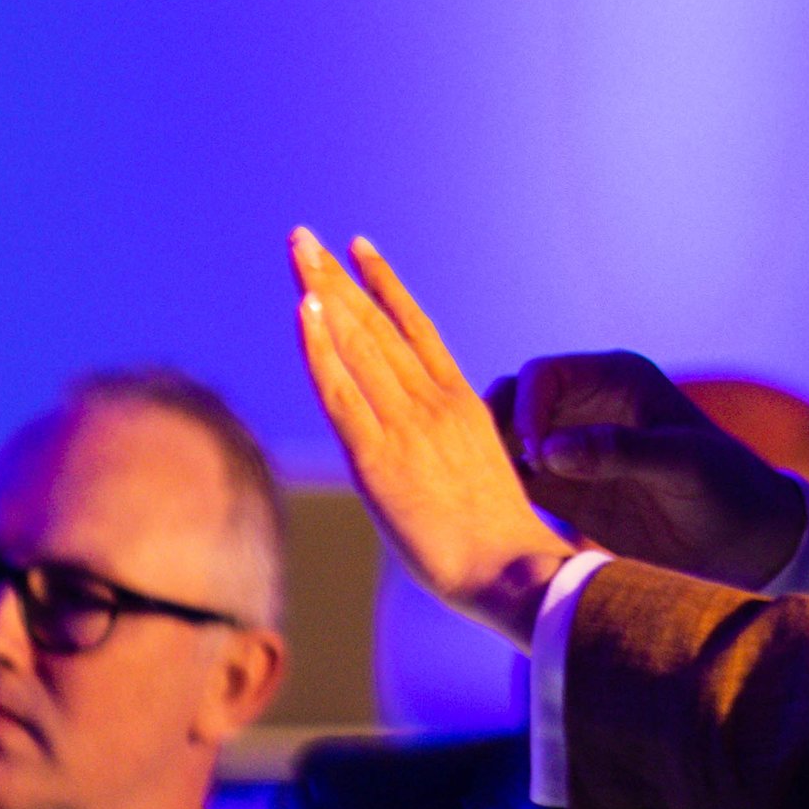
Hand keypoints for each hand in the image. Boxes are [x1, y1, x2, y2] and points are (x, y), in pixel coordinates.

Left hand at [288, 229, 570, 643]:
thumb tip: (436, 452)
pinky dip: (320, 348)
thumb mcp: (484, 475)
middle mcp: (433, 402)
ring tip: (299, 251)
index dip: (384, 285)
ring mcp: (406, 426)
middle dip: (336, 277)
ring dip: (323, 293)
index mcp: (462, 403)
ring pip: (357, 344)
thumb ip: (457, 449)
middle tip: (305, 237)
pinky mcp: (378, 458)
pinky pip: (341, 391)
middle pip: (376, 325)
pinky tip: (305, 310)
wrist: (509, 572)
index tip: (359, 248)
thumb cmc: (503, 544)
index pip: (415, 328)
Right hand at [491, 353, 807, 589]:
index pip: (544, 376)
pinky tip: (497, 517)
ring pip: (508, 442)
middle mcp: (587, 409)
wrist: (748, 542)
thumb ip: (619, 451)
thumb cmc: (729, 489)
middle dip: (495, 430)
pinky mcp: (569, 494)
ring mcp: (575, 452)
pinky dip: (502, 492)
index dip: (527, 407)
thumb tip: (549, 451)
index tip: (538, 455)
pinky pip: (519, 483)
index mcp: (616, 380)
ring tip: (489, 495)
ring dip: (492, 461)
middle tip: (493, 470)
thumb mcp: (685, 463)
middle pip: (513, 404)